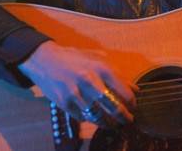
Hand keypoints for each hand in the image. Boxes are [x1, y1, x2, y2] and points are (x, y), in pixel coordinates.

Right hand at [19, 40, 138, 125]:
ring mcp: (76, 93)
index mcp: (102, 68)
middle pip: (114, 108)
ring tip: (112, 122)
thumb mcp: (100, 59)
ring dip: (107, 122)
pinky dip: (89, 118)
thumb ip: (118, 74)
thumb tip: (135, 89)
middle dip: (124, 118)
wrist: (46, 60)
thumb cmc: (76, 58)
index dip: (132, 104)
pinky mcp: (65, 103)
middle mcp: (90, 81)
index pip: (124, 92)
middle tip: (127, 121)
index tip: (133, 107)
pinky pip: (82, 117)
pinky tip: (92, 114)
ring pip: (98, 116)